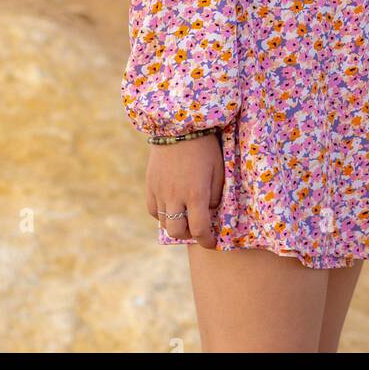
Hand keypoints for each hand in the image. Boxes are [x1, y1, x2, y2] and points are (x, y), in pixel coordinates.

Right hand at [146, 133, 224, 247]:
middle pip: (177, 232)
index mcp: (196, 193)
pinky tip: (172, 206)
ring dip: (175, 225)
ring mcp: (159, 191)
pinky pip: (153, 210)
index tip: (212, 243)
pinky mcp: (150, 185)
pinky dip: (163, 214)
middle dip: (189, 235)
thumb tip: (210, 213)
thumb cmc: (204, 147)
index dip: (207, 241)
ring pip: (164, 223)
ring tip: (185, 216)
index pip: (200, 230)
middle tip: (197, 229)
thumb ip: (215, 195)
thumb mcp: (218, 170)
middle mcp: (175, 196)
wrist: (178, 125)